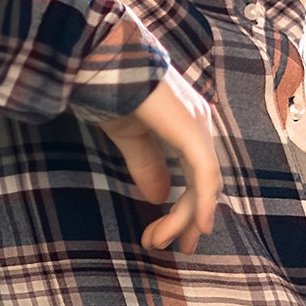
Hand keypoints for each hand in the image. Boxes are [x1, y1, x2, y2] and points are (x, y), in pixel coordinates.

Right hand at [94, 66, 220, 252]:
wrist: (100, 58)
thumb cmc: (111, 88)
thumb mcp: (129, 136)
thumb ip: (146, 164)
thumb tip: (157, 197)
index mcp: (187, 123)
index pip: (198, 174)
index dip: (188, 208)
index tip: (166, 235)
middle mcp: (199, 122)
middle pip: (205, 183)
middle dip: (187, 219)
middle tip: (170, 247)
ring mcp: (198, 124)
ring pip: (205, 184)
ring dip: (184, 218)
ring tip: (160, 242)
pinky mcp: (191, 129)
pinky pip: (204, 174)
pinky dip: (202, 203)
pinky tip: (197, 226)